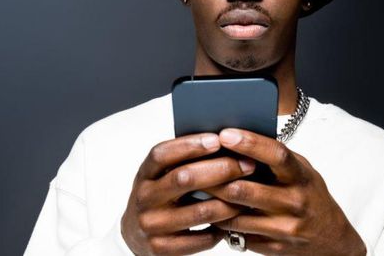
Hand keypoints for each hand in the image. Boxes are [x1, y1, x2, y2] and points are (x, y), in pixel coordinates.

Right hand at [120, 133, 256, 254]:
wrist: (135, 236)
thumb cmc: (160, 197)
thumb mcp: (162, 176)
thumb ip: (183, 161)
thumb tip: (225, 141)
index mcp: (144, 174)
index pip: (162, 154)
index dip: (189, 145)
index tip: (217, 139)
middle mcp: (144, 198)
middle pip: (184, 178)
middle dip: (221, 169)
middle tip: (247, 165)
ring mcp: (151, 225)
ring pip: (200, 211)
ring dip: (229, 202)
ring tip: (248, 193)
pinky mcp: (161, 249)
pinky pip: (201, 239)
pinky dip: (221, 229)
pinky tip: (233, 221)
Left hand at [202, 128, 366, 255]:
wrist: (331, 239)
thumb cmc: (310, 195)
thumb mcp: (302, 170)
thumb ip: (276, 158)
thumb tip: (239, 138)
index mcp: (301, 176)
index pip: (276, 155)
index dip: (250, 143)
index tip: (225, 133)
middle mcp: (294, 202)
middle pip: (244, 189)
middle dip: (215, 177)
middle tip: (193, 165)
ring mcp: (284, 228)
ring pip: (235, 215)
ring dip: (212, 202)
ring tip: (195, 188)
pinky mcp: (273, 248)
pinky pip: (238, 234)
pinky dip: (221, 222)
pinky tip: (210, 211)